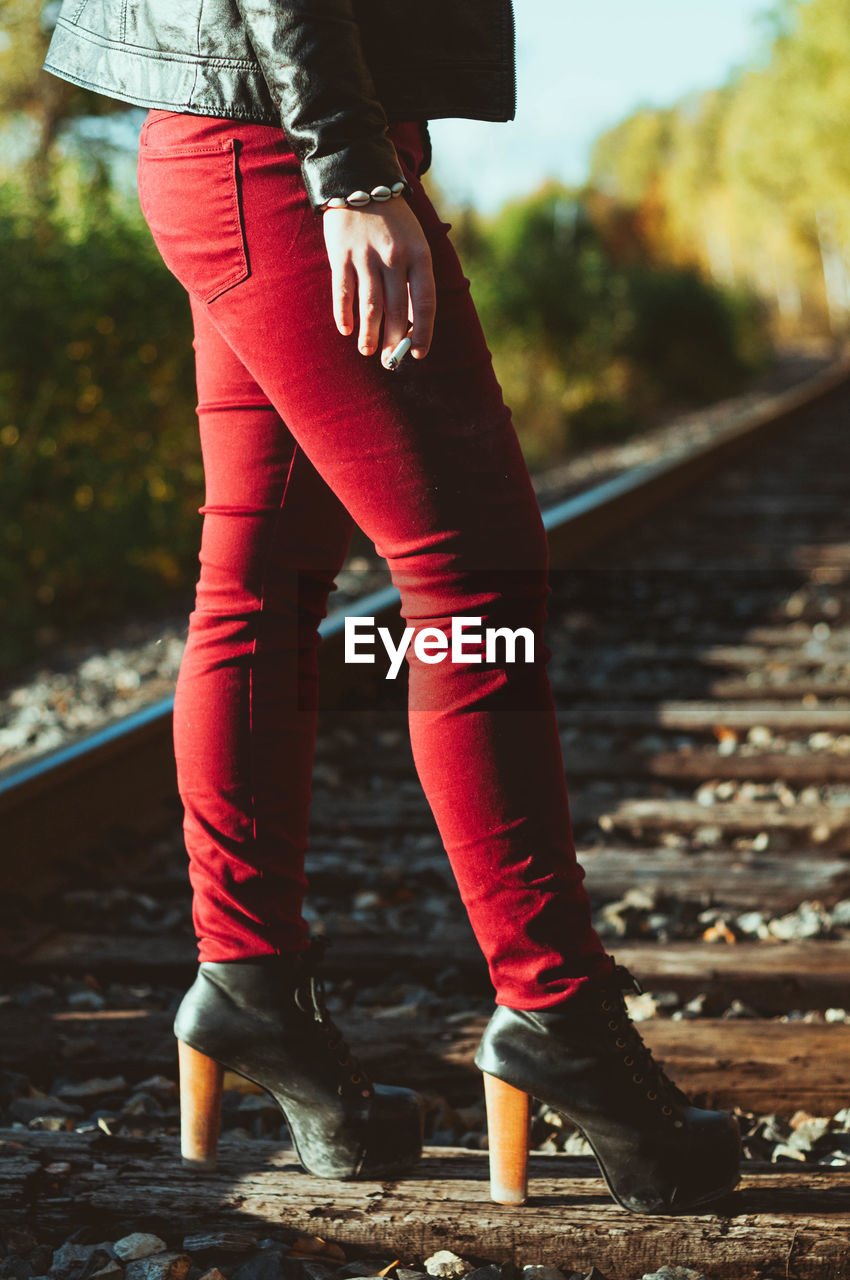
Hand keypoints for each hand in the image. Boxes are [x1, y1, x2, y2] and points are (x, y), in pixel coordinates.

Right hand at [321, 197, 435, 366]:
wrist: (359, 180)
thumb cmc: (392, 221)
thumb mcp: (413, 242)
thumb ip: (413, 278)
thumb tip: (410, 323)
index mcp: (419, 255)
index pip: (425, 303)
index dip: (423, 332)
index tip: (419, 354)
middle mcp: (394, 258)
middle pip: (396, 311)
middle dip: (394, 341)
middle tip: (390, 360)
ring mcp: (366, 257)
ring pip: (370, 308)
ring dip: (369, 335)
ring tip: (369, 351)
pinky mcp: (341, 255)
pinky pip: (343, 293)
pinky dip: (344, 315)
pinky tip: (346, 330)